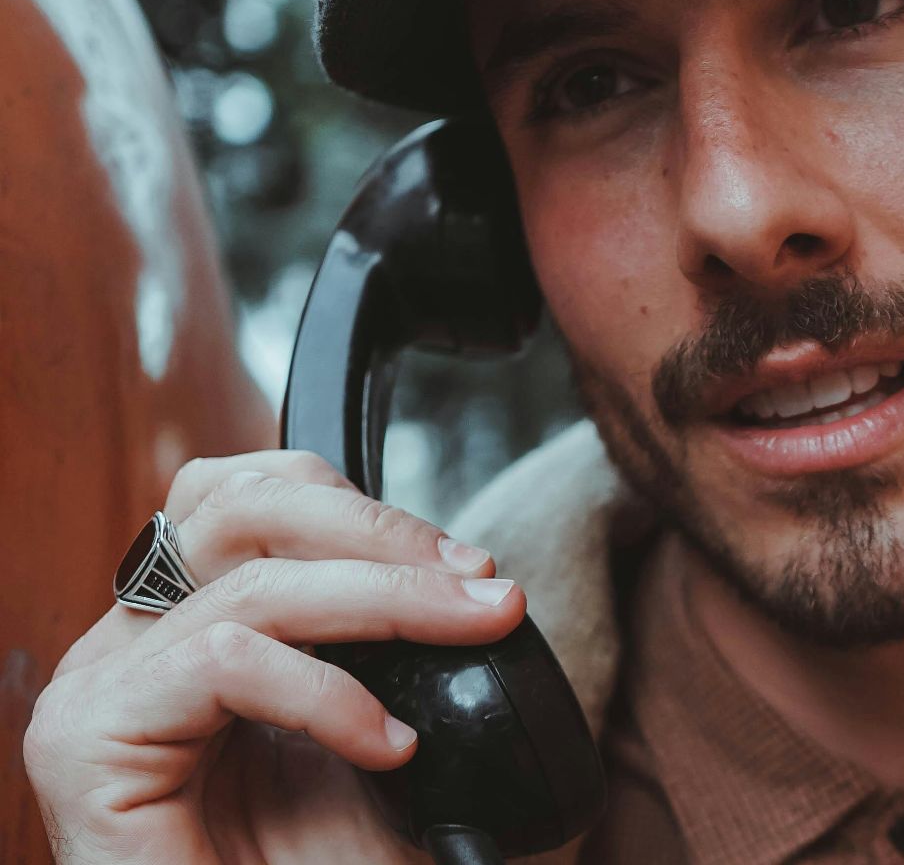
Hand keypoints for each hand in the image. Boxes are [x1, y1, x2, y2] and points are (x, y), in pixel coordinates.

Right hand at [24, 451, 525, 862]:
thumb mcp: (371, 735)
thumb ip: (396, 654)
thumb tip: (479, 591)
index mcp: (187, 626)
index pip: (251, 496)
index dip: (363, 510)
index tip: (469, 567)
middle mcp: (132, 644)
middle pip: (241, 505)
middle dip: (382, 532)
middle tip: (482, 585)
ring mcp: (101, 687)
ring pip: (249, 578)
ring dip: (386, 598)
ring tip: (470, 635)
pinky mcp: (86, 741)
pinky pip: (222, 661)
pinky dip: (325, 690)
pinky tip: (388, 743)